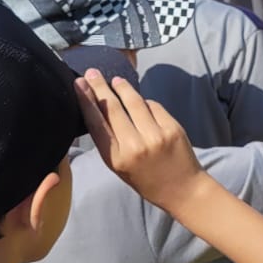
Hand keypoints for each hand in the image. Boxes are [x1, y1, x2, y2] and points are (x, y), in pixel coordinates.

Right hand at [75, 69, 201, 208]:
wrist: (183, 189)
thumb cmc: (146, 179)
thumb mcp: (119, 166)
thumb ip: (109, 141)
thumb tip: (99, 108)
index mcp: (116, 158)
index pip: (96, 123)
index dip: (86, 100)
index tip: (79, 84)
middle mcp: (134, 146)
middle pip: (112, 107)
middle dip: (100, 87)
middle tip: (92, 73)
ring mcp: (155, 135)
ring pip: (134, 101)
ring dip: (122, 87)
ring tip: (115, 80)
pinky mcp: (172, 128)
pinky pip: (153, 106)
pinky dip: (144, 101)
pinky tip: (139, 99)